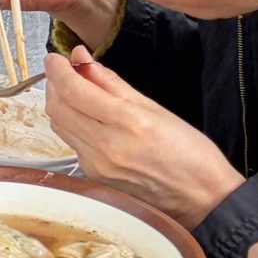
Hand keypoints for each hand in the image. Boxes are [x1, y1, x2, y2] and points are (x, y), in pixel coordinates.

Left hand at [45, 47, 244, 227]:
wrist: (202, 199)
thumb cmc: (190, 155)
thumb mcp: (155, 109)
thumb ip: (111, 82)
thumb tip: (82, 59)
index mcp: (127, 123)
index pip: (73, 89)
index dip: (57, 69)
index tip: (56, 58)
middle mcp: (107, 146)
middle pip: (57, 108)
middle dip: (55, 84)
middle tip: (64, 72)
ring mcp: (97, 165)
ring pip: (60, 126)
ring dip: (60, 104)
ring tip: (75, 92)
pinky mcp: (94, 177)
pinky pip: (72, 144)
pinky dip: (72, 126)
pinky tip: (86, 119)